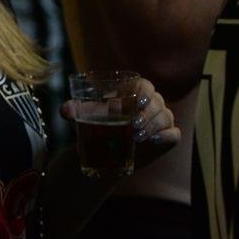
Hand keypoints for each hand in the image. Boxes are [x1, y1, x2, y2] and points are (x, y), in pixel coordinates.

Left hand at [60, 77, 179, 169]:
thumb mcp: (86, 117)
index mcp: (134, 92)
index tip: (134, 102)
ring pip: (166, 117)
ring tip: (137, 136)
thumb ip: (74, 110)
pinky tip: (154, 140)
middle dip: (147, 112)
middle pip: (157, 101)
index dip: (143, 92)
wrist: (105, 153)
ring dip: (153, 125)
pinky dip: (166, 136)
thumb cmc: (97, 126)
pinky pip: (174, 134)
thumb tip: (64, 110)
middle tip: (133, 124)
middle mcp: (151, 104)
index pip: (145, 85)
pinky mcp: (167, 138)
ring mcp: (161, 121)